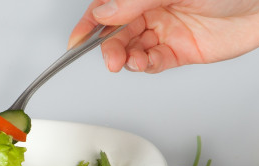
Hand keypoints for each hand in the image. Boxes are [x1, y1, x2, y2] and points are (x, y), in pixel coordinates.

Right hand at [69, 0, 258, 72]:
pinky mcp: (183, 51)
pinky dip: (144, 66)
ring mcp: (168, 30)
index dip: (90, 23)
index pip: (109, 6)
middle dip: (108, 46)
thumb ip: (136, 0)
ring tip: (130, 61)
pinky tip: (143, 64)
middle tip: (110, 57)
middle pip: (118, 31)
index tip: (76, 40)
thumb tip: (104, 12)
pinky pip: (154, 62)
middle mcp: (155, 8)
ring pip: (133, 48)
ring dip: (126, 58)